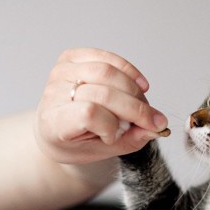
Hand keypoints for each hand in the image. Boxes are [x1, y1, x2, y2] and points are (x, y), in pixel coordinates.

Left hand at [34, 48, 168, 164]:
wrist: (54, 129)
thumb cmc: (75, 142)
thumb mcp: (100, 152)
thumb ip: (130, 140)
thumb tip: (156, 128)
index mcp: (54, 121)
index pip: (88, 113)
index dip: (112, 124)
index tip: (121, 135)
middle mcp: (54, 93)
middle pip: (103, 92)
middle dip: (135, 107)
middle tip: (152, 120)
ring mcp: (61, 72)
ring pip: (107, 72)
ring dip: (133, 89)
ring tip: (142, 103)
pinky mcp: (71, 58)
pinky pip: (107, 58)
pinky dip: (129, 70)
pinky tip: (139, 84)